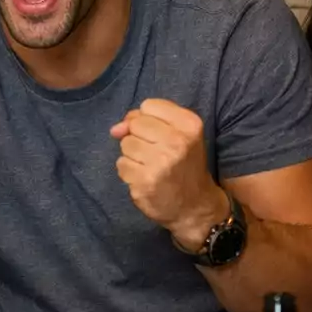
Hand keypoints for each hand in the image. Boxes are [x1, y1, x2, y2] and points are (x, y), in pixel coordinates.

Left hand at [111, 99, 227, 250]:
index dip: (148, 119)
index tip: (160, 134)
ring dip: (133, 155)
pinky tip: (145, 179)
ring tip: (151, 166)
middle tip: (156, 153)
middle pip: (135, 124)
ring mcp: (160, 164)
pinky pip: (121, 165)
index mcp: (189, 125)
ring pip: (125, 144)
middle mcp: (177, 142)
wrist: (195, 206)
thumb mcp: (180, 134)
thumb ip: (146, 120)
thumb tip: (116, 129)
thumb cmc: (185, 164)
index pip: (149, 106)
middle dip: (139, 137)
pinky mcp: (145, 182)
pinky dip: (130, 172)